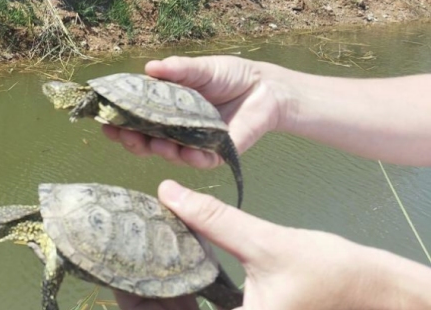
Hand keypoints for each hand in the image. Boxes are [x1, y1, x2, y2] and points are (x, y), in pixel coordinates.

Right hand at [102, 56, 285, 168]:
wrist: (265, 88)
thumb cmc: (228, 75)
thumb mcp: (199, 68)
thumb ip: (176, 70)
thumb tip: (149, 67)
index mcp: (164, 107)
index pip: (134, 118)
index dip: (118, 121)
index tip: (105, 120)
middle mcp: (174, 128)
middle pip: (144, 141)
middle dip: (130, 140)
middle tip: (124, 134)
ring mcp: (192, 142)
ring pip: (168, 153)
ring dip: (158, 150)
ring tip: (156, 143)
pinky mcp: (215, 153)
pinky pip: (199, 161)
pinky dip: (191, 158)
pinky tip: (186, 152)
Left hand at [116, 180, 430, 309]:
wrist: (375, 292)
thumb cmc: (331, 273)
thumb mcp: (267, 243)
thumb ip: (215, 219)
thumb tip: (168, 192)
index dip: (135, 305)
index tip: (115, 277)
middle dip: (145, 298)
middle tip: (122, 265)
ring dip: (165, 294)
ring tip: (144, 260)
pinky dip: (187, 294)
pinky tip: (177, 265)